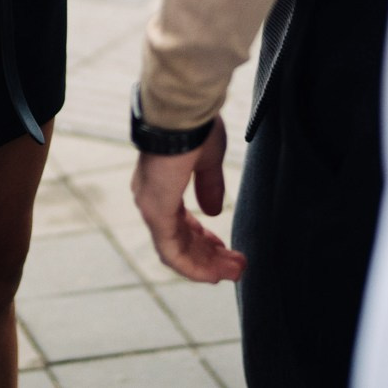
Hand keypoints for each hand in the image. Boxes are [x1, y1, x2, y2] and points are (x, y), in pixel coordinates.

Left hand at [131, 120, 245, 282]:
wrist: (183, 112)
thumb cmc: (194, 126)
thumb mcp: (208, 159)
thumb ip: (209, 186)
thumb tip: (212, 211)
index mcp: (162, 183)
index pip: (180, 222)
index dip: (203, 239)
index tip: (224, 249)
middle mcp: (152, 198)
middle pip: (180, 240)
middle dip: (210, 256)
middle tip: (236, 267)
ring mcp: (151, 207)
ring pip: (177, 250)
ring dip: (206, 265)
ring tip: (235, 272)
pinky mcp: (156, 213)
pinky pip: (172, 251)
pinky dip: (194, 266)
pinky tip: (214, 274)